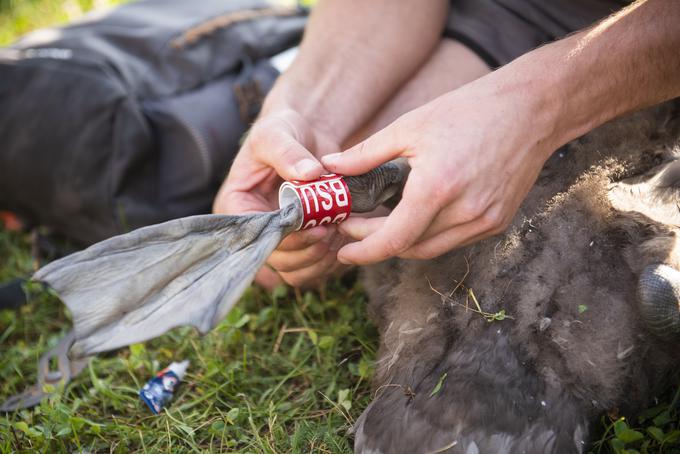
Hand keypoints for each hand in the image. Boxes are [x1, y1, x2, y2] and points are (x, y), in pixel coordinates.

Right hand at [213, 109, 346, 287]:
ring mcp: (278, 240)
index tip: (320, 227)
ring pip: (295, 273)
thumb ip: (288, 152)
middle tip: (335, 231)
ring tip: (340, 234)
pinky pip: (312, 270)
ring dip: (321, 260)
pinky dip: (330, 262)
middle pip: (278, 261)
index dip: (290, 239)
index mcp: (237, 207)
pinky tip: (345, 239)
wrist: (306, 135)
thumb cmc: (283, 131)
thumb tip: (308, 174)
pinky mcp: (299, 245)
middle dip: (309, 251)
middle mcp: (255, 230)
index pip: (260, 237)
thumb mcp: (277, 132)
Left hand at [322, 76, 555, 264]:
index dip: (364, 251)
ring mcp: (485, 221)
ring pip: (432, 248)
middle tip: (354, 227)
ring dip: (403, 242)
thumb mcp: (410, 126)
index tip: (343, 251)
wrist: (531, 109)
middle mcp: (464, 212)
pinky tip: (416, 216)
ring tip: (379, 223)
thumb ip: (366, 154)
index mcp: (437, 188)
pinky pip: (454, 240)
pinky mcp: (498, 222)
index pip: (393, 240)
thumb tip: (330, 166)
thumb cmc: (468, 111)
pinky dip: (429, 235)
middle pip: (409, 248)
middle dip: (376, 243)